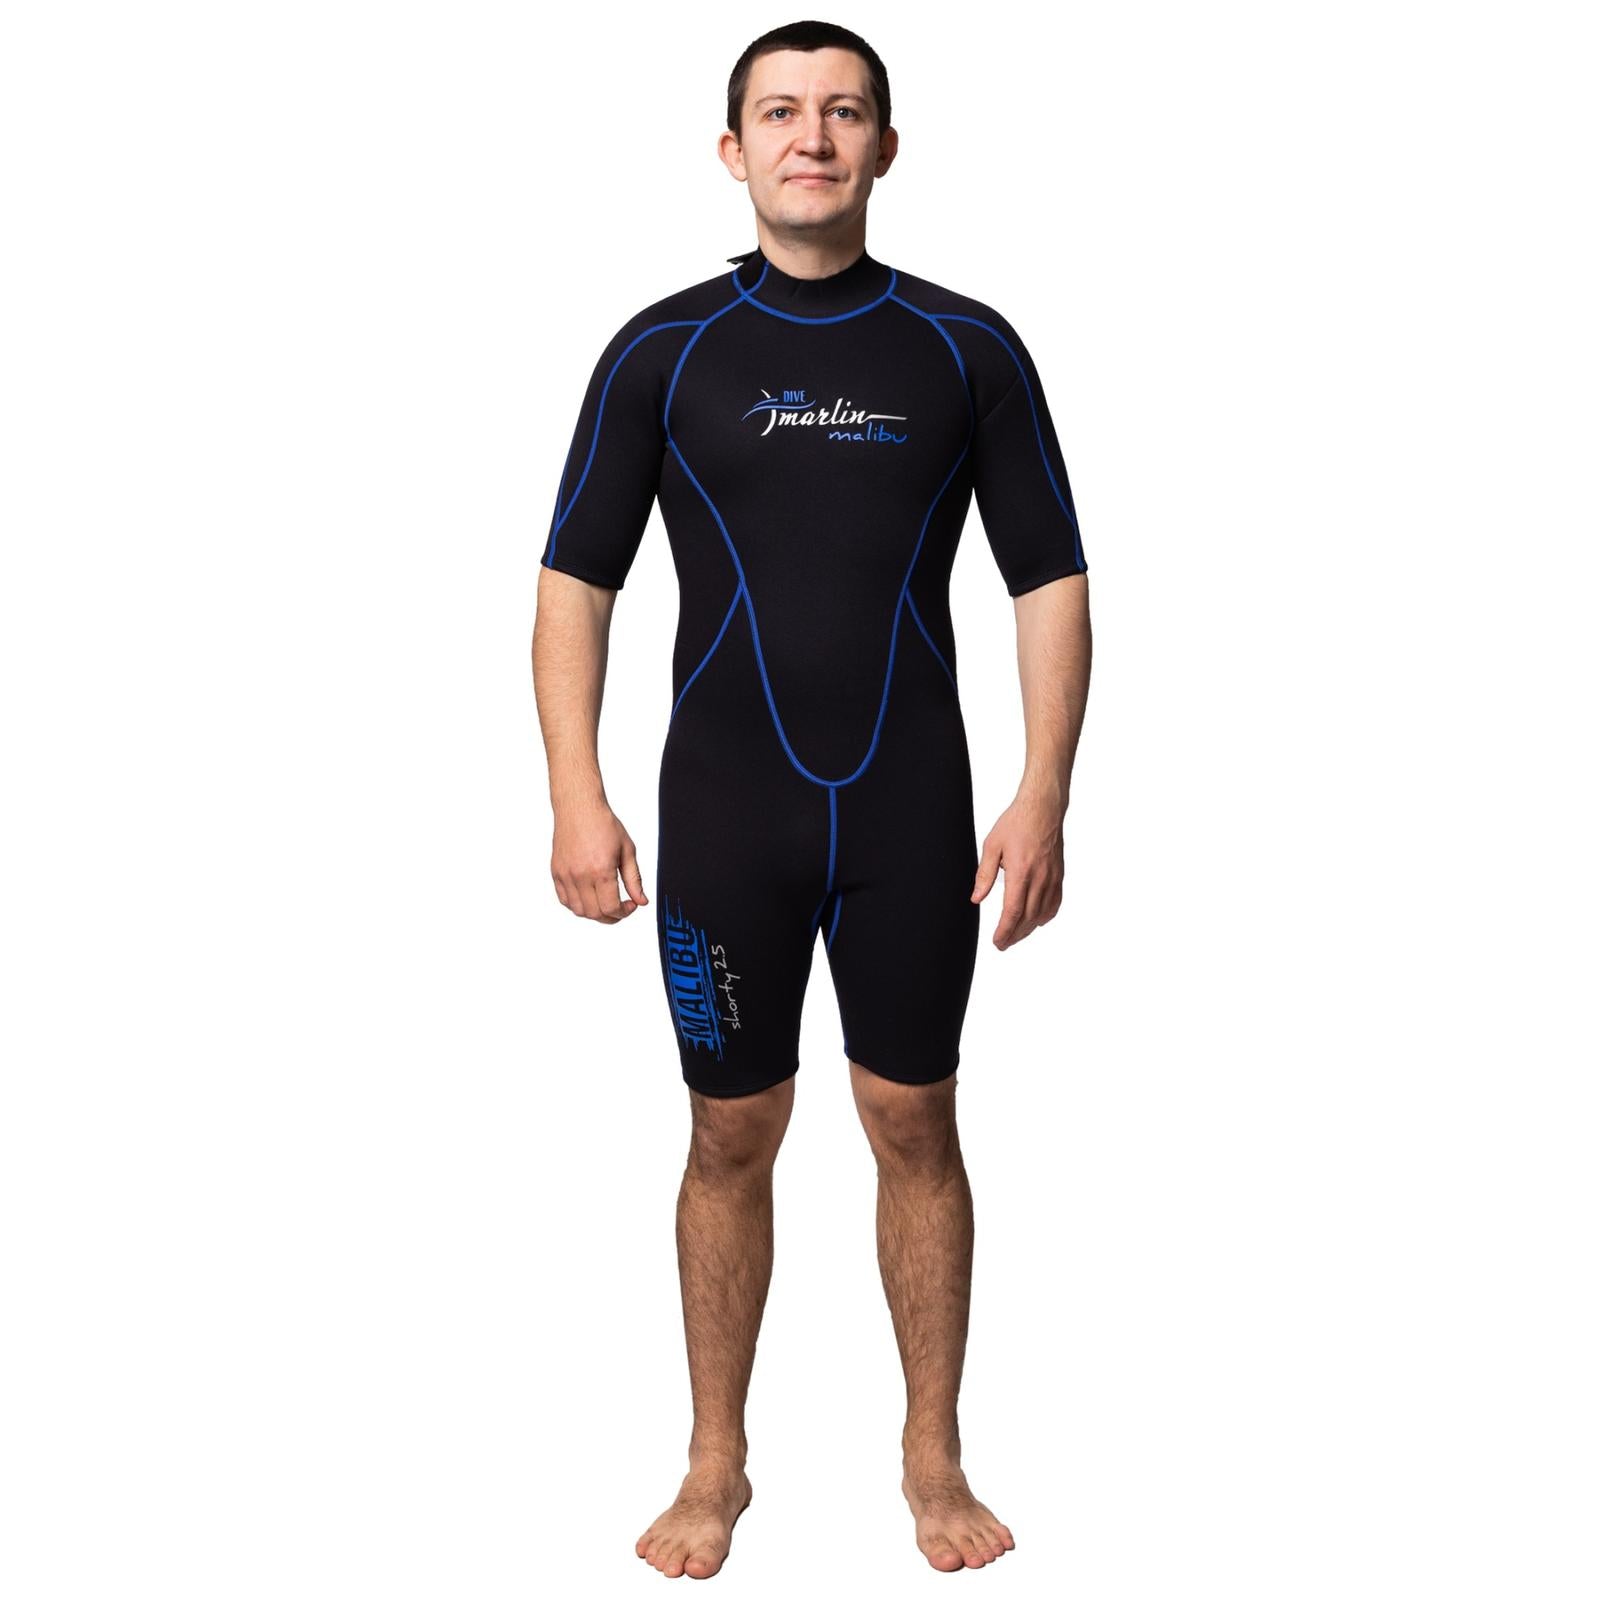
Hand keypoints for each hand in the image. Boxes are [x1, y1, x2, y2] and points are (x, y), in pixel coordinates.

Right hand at [551, 800, 648, 922]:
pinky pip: (564, 900)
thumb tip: (641, 901)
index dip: (624, 912)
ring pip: (578, 910)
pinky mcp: (556, 872)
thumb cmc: (603, 824)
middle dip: (611, 916)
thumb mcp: (627, 851)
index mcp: (601, 870)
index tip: (630, 905)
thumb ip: (634, 879)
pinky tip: (589, 897)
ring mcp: (566, 875)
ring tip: (604, 903)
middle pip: (595, 913)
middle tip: (620, 908)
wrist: (579, 808)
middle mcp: (581, 875)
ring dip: (594, 913)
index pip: (611, 907)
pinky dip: (577, 905)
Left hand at [971, 790, 1064, 949]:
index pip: (1013, 911)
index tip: (997, 941)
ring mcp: (1052, 878)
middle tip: (1002, 944)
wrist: (1043, 809)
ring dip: (1028, 929)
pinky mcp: (1059, 876)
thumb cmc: (1016, 823)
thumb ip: (984, 874)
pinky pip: (1054, 903)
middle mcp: (1039, 878)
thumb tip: (976, 899)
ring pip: (1042, 914)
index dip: (1005, 931)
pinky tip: (1035, 920)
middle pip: (1027, 918)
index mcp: (1021, 871)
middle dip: (1014, 935)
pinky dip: (1045, 916)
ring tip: (1015, 935)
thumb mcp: (991, 846)